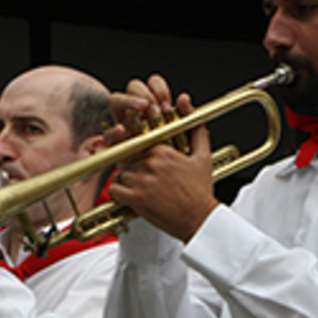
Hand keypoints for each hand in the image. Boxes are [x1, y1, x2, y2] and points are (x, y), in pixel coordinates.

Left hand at [106, 75, 218, 242]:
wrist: (199, 218)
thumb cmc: (200, 190)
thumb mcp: (202, 155)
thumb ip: (194, 126)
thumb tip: (185, 100)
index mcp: (162, 150)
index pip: (136, 141)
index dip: (136, 151)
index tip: (140, 159)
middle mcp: (150, 162)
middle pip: (126, 157)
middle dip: (131, 165)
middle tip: (141, 177)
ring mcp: (141, 180)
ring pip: (120, 172)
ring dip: (126, 180)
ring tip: (140, 188)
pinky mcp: (135, 198)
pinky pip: (114, 189)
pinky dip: (119, 194)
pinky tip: (131, 197)